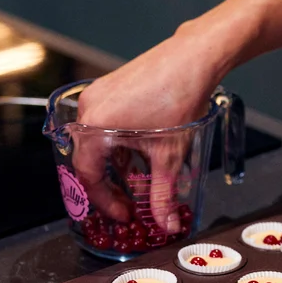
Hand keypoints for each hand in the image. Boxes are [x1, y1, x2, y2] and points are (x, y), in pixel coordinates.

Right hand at [75, 25, 226, 231]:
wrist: (193, 59)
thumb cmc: (180, 99)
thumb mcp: (170, 155)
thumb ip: (163, 194)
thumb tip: (165, 223)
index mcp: (95, 127)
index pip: (87, 175)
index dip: (105, 201)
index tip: (124, 214)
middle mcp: (88, 110)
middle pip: (89, 159)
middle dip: (111, 185)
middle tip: (131, 203)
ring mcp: (96, 96)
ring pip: (98, 142)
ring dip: (117, 165)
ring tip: (140, 179)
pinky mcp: (108, 87)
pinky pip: (104, 125)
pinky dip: (119, 144)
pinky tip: (142, 152)